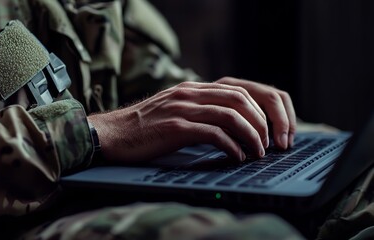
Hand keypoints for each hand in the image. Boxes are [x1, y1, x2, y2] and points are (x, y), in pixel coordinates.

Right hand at [88, 78, 294, 161]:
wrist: (113, 134)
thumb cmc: (145, 128)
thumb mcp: (175, 110)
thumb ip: (199, 109)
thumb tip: (231, 124)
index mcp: (192, 88)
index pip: (238, 89)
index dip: (260, 108)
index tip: (269, 128)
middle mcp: (190, 93)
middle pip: (240, 98)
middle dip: (262, 121)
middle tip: (269, 142)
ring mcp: (182, 108)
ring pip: (231, 114)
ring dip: (251, 135)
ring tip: (257, 152)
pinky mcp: (175, 127)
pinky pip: (213, 133)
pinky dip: (231, 146)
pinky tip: (236, 156)